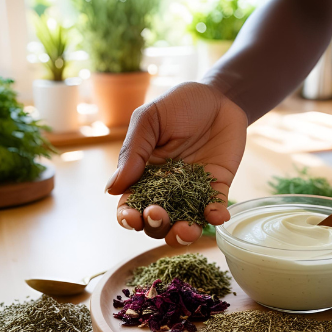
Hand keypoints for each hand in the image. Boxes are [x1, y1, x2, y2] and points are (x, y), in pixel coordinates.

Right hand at [104, 82, 246, 246]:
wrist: (218, 96)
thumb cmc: (178, 104)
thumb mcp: (149, 120)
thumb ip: (133, 152)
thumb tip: (112, 189)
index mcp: (145, 174)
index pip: (131, 204)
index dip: (128, 217)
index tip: (131, 218)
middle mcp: (168, 189)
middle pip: (157, 221)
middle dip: (155, 226)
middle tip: (158, 214)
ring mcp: (193, 191)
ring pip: (185, 223)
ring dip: (183, 234)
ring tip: (186, 229)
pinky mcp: (217, 187)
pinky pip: (215, 208)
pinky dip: (215, 216)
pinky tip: (216, 214)